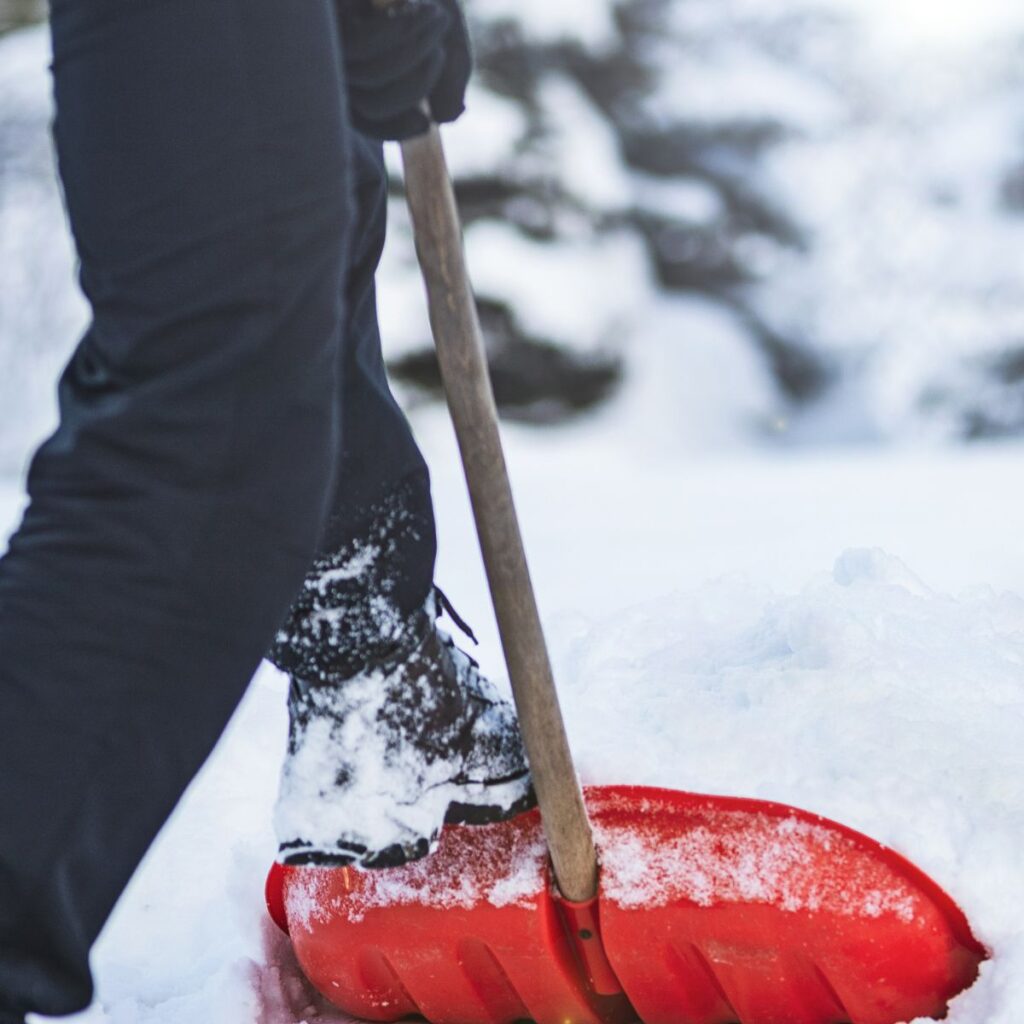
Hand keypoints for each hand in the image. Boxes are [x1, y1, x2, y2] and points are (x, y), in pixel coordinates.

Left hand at [336, 0, 471, 140]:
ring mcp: (326, 32)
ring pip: (368, 78)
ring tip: (439, 19)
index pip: (364, 119)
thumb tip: (446, 117)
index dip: (394, 130)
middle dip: (415, 86)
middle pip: (367, 104)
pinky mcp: (325, 13)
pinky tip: (421, 9)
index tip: (426, 124)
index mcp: (356, 68)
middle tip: (443, 50)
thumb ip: (450, 81)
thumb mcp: (448, 40)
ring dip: (413, 54)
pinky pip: (362, 48)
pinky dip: (399, 36)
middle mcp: (334, 53)